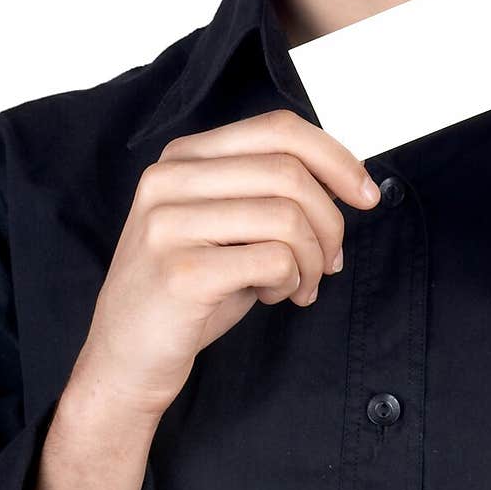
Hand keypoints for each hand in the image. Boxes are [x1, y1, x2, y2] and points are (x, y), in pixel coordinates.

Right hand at [72, 109, 381, 421]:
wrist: (125, 360)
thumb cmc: (190, 290)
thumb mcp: (227, 225)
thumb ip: (270, 192)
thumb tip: (348, 184)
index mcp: (184, 157)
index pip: (278, 129)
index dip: (335, 156)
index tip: (365, 194)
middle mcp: (169, 180)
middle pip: (289, 171)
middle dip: (331, 221)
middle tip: (332, 260)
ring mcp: (168, 224)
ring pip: (287, 216)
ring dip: (312, 258)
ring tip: (300, 284)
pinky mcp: (179, 272)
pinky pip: (272, 260)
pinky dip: (292, 281)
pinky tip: (274, 296)